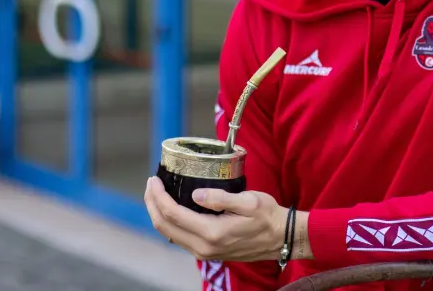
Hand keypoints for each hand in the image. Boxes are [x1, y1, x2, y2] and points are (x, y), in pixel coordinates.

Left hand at [144, 176, 309, 262]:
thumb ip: (221, 198)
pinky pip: (179, 237)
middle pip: (164, 226)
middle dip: (152, 203)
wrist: (281, 238)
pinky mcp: (207, 252)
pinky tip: (172, 207)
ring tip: (157, 193)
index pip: (173, 214)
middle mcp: (203, 247)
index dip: (158, 196)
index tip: (154, 179)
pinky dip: (170, 221)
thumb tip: (195, 194)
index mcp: (212, 233)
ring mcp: (204, 252)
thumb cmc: (268, 217)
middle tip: (151, 183)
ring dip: (158, 213)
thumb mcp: (249, 202)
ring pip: (169, 233)